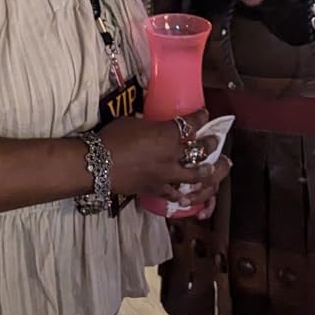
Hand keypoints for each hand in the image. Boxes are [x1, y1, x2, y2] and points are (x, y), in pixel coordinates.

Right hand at [101, 109, 228, 202]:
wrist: (98, 164)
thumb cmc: (114, 137)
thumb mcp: (134, 122)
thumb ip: (150, 126)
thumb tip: (153, 127)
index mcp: (167, 134)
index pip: (191, 123)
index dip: (200, 117)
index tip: (205, 114)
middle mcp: (172, 155)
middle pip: (200, 150)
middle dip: (211, 145)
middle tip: (216, 142)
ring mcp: (166, 175)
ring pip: (195, 176)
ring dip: (206, 172)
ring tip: (212, 170)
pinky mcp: (156, 189)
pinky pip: (174, 195)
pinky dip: (182, 197)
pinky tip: (188, 199)